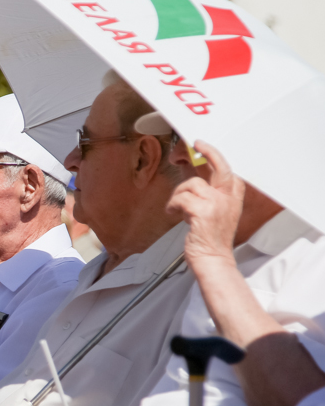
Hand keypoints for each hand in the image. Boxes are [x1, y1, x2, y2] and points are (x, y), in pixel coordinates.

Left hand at [167, 140, 245, 271]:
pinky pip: (182, 198)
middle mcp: (229, 198)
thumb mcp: (214, 211)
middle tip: (196, 145)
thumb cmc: (211, 237)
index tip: (202, 145)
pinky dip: (173, 204)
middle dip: (208, 151)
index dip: (214, 155)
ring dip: (178, 193)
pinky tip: (172, 211)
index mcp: (233, 197)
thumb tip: (191, 174)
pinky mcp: (203, 213)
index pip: (228, 169)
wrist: (212, 259)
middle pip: (220, 166)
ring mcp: (217, 204)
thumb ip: (205, 193)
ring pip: (192, 184)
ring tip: (176, 206)